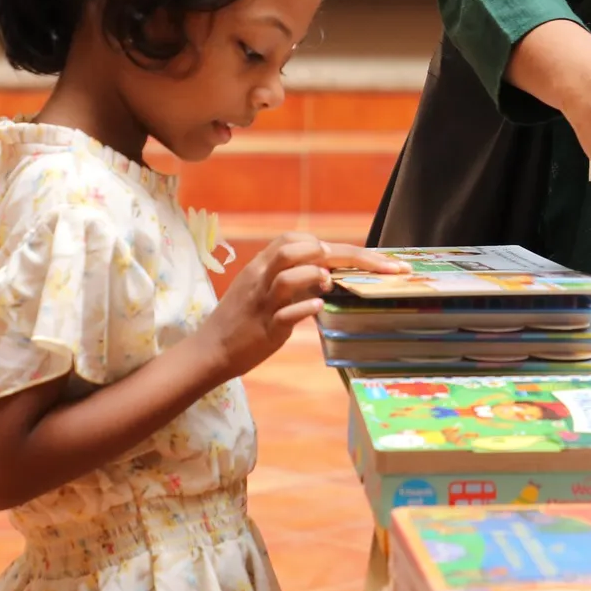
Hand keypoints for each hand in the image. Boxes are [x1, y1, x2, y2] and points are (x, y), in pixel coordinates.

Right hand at [195, 235, 405, 380]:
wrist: (210, 350)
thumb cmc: (245, 318)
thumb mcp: (267, 290)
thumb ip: (294, 277)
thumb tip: (329, 271)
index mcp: (263, 265)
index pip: (296, 240)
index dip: (332, 244)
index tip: (368, 258)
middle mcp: (261, 278)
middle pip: (296, 250)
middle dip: (344, 254)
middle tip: (379, 266)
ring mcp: (261, 303)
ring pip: (287, 277)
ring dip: (315, 275)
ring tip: (333, 283)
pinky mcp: (263, 328)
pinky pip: (283, 315)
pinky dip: (303, 308)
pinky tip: (319, 306)